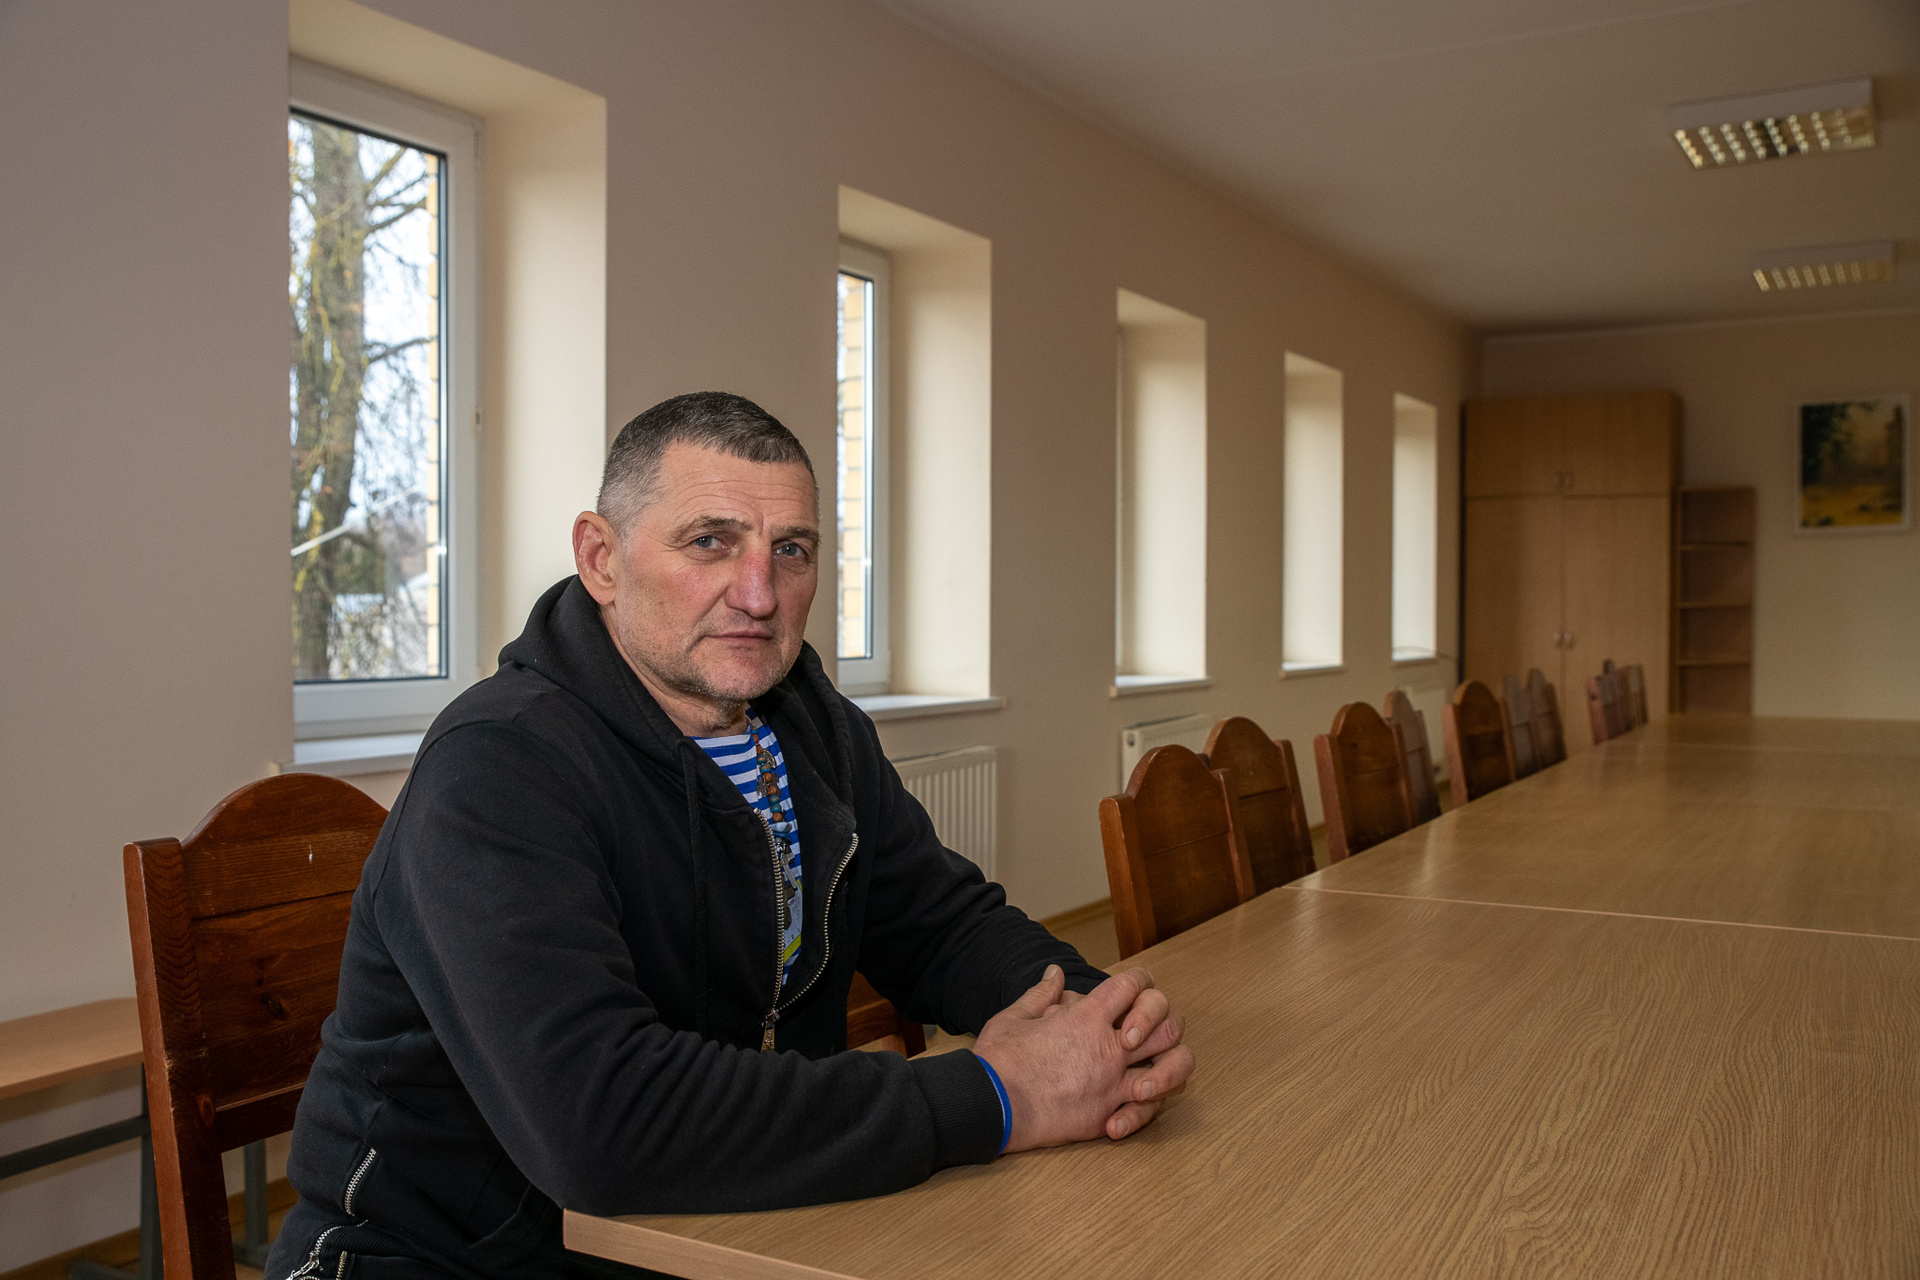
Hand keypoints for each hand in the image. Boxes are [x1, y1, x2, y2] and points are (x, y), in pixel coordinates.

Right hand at [972, 965, 1192, 1150]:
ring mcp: (1113, 1083)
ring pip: (1171, 1069)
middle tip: (1142, 1033)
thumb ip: (1041, 994)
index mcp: (1086, 1017)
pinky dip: (1145, 1108)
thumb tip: (1055, 973)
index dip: (1138, 982)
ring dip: (1171, 1067)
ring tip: (1151, 1071)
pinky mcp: (1107, 1115)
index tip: (1131, 990)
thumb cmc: (998, 1060)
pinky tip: (1128, 1106)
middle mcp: (1109, 1048)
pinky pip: (1147, 1110)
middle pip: (1167, 1024)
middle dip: (1163, 1022)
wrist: (991, 1105)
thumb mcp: (1014, 1017)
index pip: (1132, 984)